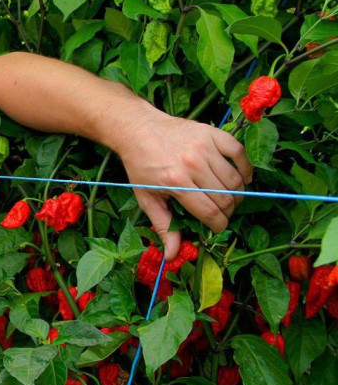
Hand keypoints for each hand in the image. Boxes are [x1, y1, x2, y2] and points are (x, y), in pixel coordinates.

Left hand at [118, 113, 252, 259]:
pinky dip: (245, 168)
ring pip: (235, 179)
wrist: (138, 129)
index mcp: (175, 182)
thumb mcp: (146, 198)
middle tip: (221, 212)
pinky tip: (240, 177)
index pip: (209, 212)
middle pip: (225, 198)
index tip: (217, 227)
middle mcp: (192, 164)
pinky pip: (240, 153)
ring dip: (237, 193)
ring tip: (228, 197)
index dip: (218, 225)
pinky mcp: (212, 133)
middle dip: (227, 211)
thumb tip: (171, 255)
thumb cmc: (141, 165)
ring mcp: (204, 146)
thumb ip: (163, 226)